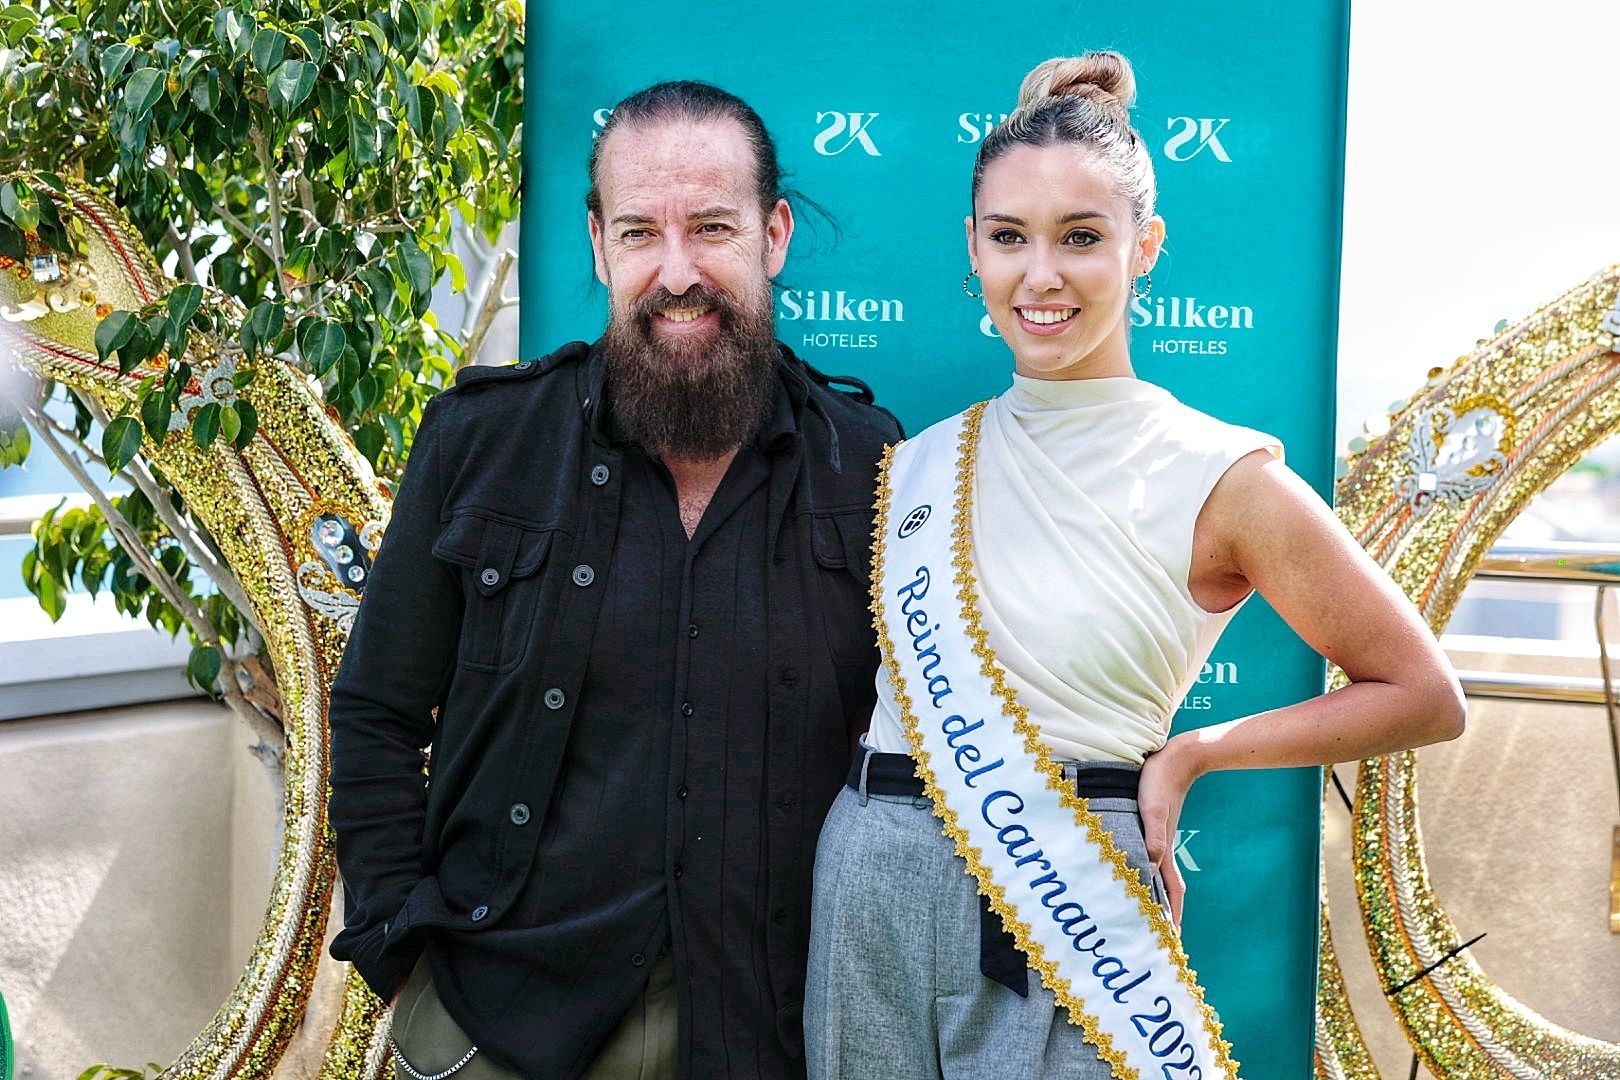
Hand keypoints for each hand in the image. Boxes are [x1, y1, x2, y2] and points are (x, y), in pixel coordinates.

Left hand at [1137, 733, 1200, 925]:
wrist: (1177, 759)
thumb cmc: (1160, 782)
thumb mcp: (1151, 808)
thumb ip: (1152, 835)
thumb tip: (1152, 865)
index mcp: (1163, 852)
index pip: (1171, 894)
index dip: (1172, 918)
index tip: (1171, 944)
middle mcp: (1163, 851)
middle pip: (1167, 892)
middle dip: (1166, 917)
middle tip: (1160, 942)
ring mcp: (1159, 841)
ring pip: (1159, 879)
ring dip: (1156, 899)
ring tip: (1149, 919)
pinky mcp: (1153, 830)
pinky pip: (1151, 862)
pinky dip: (1148, 877)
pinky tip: (1139, 878)